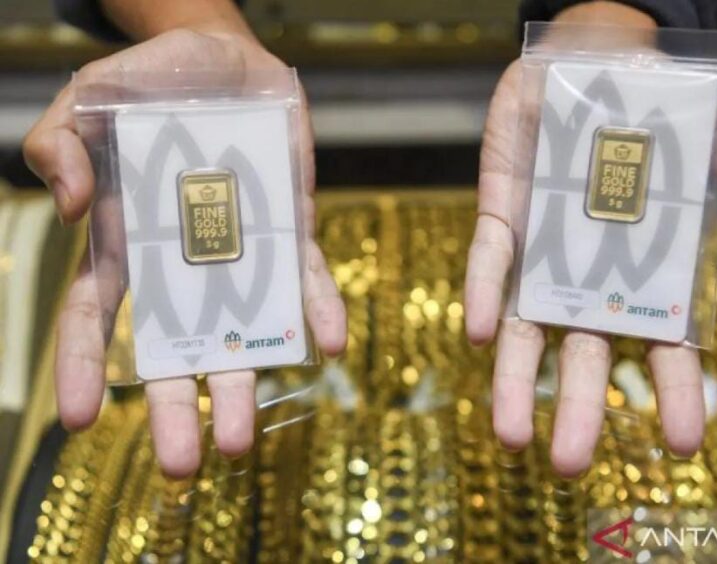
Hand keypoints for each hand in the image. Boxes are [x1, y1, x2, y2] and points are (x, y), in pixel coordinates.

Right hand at [23, 29, 346, 476]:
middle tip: (180, 468)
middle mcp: (189, 261)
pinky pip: (309, 277)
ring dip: (248, 379)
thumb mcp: (88, 99)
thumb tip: (71, 211)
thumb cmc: (150, 83)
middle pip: (178, 346)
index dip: (85, 366)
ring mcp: (245, 251)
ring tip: (243, 439)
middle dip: (177, 406)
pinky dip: (320, 309)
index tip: (80, 420)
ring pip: (246, 327)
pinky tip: (330, 345)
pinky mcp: (293, 228)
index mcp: (129, 241)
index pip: (98, 315)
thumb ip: (61, 145)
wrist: (226, 58)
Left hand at [465, 3, 716, 476]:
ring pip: (528, 330)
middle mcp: (590, 277)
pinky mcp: (503, 219)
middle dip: (580, 412)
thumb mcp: (713, 138)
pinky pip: (492, 264)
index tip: (682, 445)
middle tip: (570, 468)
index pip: (666, 345)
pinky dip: (488, 296)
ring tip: (511, 440)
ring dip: (517, 383)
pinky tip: (485, 335)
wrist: (589, 59)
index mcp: (647, 271)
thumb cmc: (656, 107)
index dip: (675, 394)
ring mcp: (542, 254)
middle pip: (586, 357)